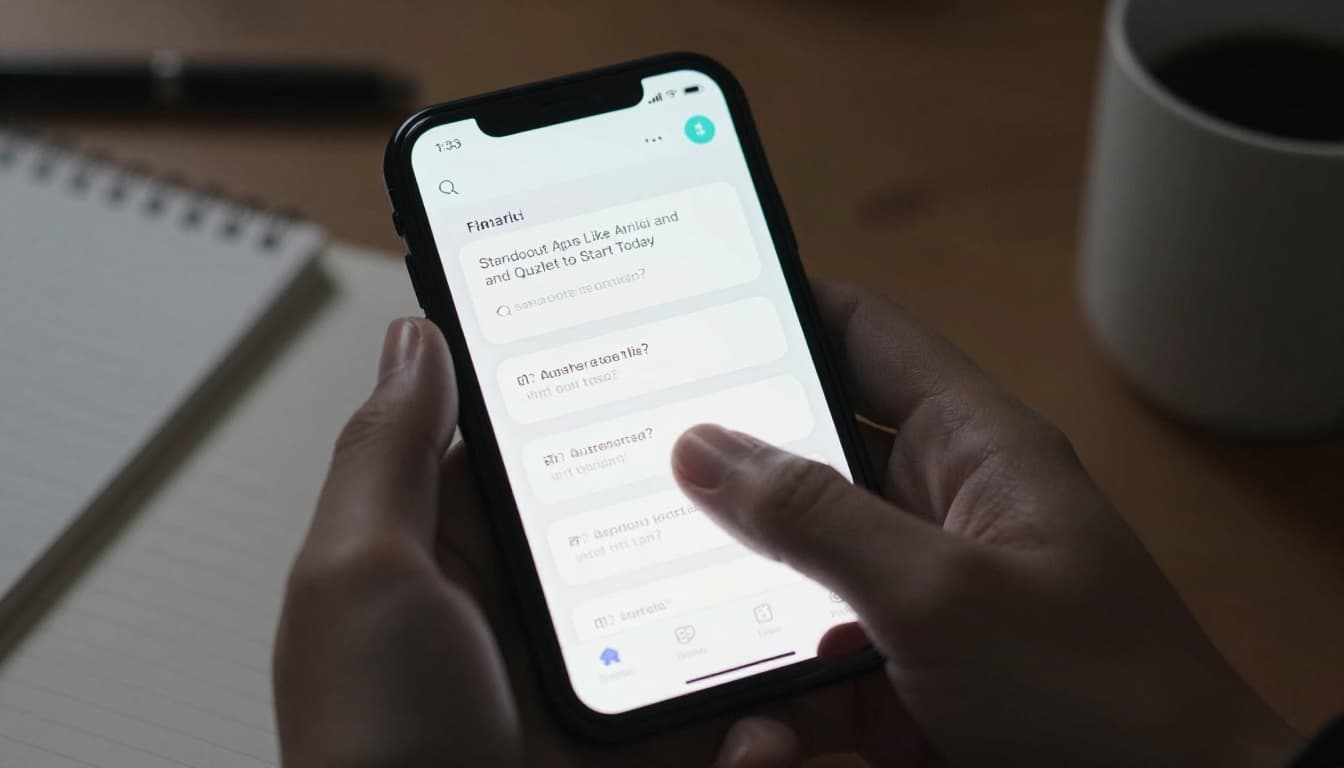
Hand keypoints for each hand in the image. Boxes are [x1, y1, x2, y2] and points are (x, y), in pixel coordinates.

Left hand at [272, 318, 919, 767]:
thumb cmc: (370, 746)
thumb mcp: (360, 577)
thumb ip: (388, 454)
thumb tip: (416, 340)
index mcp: (456, 551)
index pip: (540, 446)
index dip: (602, 392)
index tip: (675, 347)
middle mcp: (530, 606)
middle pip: (641, 520)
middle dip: (710, 499)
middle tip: (782, 466)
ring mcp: (594, 677)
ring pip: (700, 611)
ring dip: (753, 606)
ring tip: (808, 590)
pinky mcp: (643, 746)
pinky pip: (724, 716)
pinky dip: (755, 723)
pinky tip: (766, 726)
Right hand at [671, 282, 1305, 767]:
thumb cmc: (1101, 697)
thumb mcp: (943, 594)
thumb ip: (816, 516)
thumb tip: (703, 446)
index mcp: (972, 446)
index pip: (861, 335)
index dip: (777, 309)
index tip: (679, 315)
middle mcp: (938, 509)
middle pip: (807, 459)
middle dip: (726, 479)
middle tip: (632, 479)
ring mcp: (917, 600)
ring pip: (791, 575)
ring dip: (739, 609)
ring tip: (672, 625)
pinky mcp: (902, 681)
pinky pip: (807, 668)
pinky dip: (770, 701)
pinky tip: (752, 739)